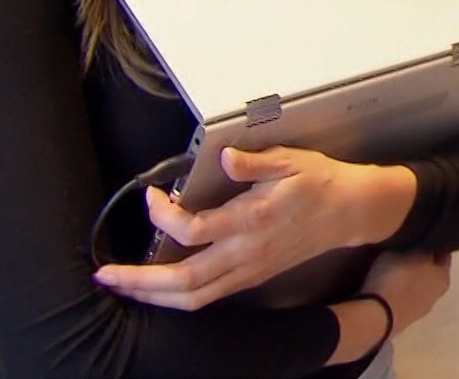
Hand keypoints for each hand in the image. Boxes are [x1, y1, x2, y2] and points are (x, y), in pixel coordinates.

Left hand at [94, 147, 416, 310]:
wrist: (352, 212)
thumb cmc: (319, 182)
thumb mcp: (290, 159)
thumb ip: (253, 162)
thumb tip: (224, 159)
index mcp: (253, 219)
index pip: (194, 231)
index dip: (164, 217)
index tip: (152, 196)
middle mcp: (247, 252)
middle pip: (185, 281)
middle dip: (141, 281)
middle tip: (106, 274)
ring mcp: (249, 269)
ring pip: (195, 297)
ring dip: (154, 296)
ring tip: (123, 285)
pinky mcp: (251, 276)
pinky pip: (208, 297)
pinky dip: (177, 298)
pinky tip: (158, 289)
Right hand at [362, 250, 451, 334]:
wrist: (377, 315)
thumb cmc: (398, 277)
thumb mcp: (409, 250)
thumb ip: (418, 244)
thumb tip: (421, 241)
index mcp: (444, 277)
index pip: (443, 254)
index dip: (432, 241)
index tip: (420, 232)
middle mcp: (436, 295)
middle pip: (429, 270)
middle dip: (418, 259)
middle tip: (404, 246)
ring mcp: (418, 310)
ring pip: (415, 285)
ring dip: (406, 275)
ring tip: (389, 262)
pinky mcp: (401, 319)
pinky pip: (401, 296)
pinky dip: (396, 288)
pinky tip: (384, 281)